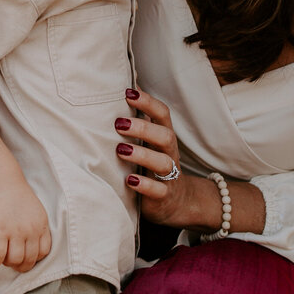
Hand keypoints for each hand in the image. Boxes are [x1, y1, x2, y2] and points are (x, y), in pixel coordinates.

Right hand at [0, 177, 50, 271]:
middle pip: (29, 260)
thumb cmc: (14, 195)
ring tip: (1, 257)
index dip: (34, 259)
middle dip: (20, 266)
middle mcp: (31, 230)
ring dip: (7, 263)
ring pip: (14, 260)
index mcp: (41, 225)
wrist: (0, 182)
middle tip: (11, 262)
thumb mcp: (35, 210)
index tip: (25, 257)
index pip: (44, 252)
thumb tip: (30, 245)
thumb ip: (35, 227)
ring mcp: (15, 232)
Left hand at [117, 86, 206, 228]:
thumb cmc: (153, 165)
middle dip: (144, 128)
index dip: (148, 103)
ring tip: (121, 150)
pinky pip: (159, 190)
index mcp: (164, 137)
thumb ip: (136, 123)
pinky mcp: (164, 196)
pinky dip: (144, 185)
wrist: (176, 202)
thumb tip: (117, 92)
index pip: (162, 114)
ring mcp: (169, 176)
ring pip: (163, 163)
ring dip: (142, 154)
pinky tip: (129, 180)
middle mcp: (170, 153)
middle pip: (165, 136)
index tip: (127, 93)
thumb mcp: (148, 143)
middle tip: (119, 124)